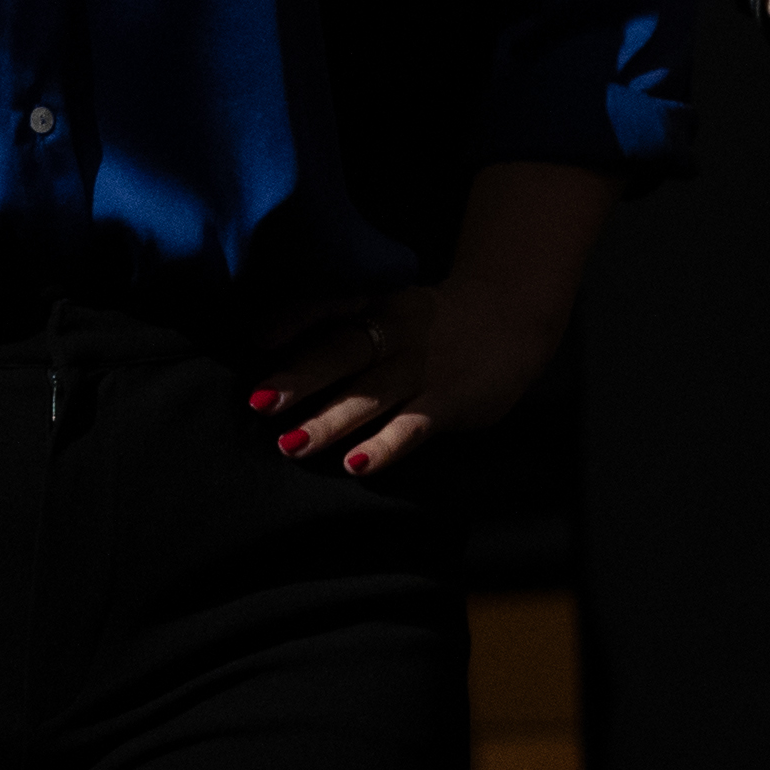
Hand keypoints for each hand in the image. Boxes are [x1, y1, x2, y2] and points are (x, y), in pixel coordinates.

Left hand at [245, 275, 566, 479]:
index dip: (293, 320)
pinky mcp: (448, 402)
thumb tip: (267, 337)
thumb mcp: (388, 306)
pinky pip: (411, 427)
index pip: (331, 307)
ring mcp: (422, 370)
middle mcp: (395, 334)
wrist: (511, 317)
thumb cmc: (433, 319)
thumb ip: (338, 321)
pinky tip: (356, 464)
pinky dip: (384, 446)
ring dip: (330, 420)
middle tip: (259, 401)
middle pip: (344, 352)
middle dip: (301, 377)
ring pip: (371, 395)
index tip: (258, 338)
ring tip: (293, 444)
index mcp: (377, 306)